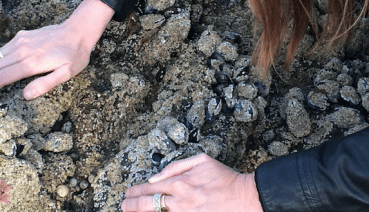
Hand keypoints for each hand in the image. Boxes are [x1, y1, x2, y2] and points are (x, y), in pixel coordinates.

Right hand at [0, 0, 113, 98]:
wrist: (78, 31)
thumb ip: (45, 84)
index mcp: (30, 63)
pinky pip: (2, 49)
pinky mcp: (21, 36)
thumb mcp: (66, 74)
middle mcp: (21, 51)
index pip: (1, 77)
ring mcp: (20, 41)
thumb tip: (25, 95)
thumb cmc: (74, 55)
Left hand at [121, 154, 262, 211]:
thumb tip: (156, 176)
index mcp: (180, 182)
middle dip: (131, 205)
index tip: (128, 194)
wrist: (244, 197)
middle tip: (124, 205)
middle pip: (147, 204)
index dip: (135, 192)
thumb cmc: (225, 179)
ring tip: (129, 211)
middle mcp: (179, 199)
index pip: (150, 188)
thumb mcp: (202, 161)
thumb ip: (177, 166)